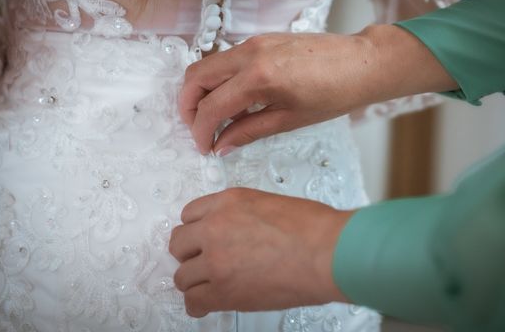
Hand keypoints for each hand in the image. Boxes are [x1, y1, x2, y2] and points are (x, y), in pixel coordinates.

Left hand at [169, 188, 352, 316]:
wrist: (326, 253)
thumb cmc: (313, 228)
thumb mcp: (271, 204)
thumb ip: (245, 215)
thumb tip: (240, 230)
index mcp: (228, 202)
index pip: (190, 214)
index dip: (198, 229)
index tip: (202, 238)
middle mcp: (215, 228)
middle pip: (178, 243)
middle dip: (190, 253)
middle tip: (204, 260)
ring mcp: (216, 261)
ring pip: (182, 276)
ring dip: (196, 280)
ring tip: (211, 283)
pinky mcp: (223, 291)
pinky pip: (193, 302)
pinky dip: (200, 304)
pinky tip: (210, 301)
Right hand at [179, 24, 454, 153]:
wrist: (362, 63)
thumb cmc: (334, 94)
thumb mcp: (290, 119)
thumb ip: (249, 131)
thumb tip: (221, 145)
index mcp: (259, 77)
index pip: (211, 106)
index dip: (201, 131)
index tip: (204, 147)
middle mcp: (250, 53)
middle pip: (196, 76)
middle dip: (188, 106)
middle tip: (198, 129)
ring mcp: (254, 42)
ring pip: (208, 64)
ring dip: (201, 90)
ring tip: (213, 117)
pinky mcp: (261, 38)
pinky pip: (226, 58)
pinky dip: (219, 78)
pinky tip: (233, 99)